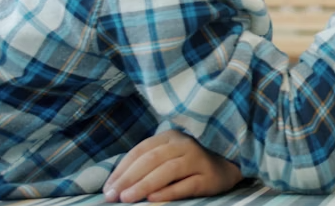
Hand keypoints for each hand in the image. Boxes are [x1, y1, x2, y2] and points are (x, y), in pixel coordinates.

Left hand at [103, 129, 243, 202]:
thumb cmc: (188, 165)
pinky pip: (186, 185)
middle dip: (128, 178)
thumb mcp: (167, 158)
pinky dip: (168, 192)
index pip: (141, 150)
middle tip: (112, 196)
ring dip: (144, 185)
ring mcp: (198, 159)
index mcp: (171, 136)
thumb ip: (146, 166)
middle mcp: (185, 144)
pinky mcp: (209, 177)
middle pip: (152, 159)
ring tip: (127, 199)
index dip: (122, 169)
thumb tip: (114, 185)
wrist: (225, 169)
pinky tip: (152, 199)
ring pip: (168, 170)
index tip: (107, 188)